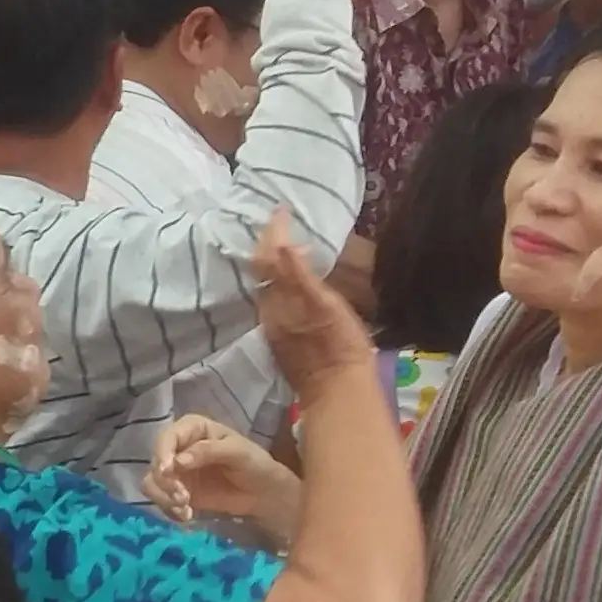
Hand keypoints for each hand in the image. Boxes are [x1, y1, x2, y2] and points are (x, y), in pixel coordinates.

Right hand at [143, 415, 302, 540]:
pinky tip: (186, 516)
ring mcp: (176, 471)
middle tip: (183, 498)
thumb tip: (178, 461)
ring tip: (185, 510)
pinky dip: (168, 509)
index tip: (167, 472)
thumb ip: (208, 451)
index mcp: (193, 428)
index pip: (168, 437)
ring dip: (164, 498)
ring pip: (153, 482)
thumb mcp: (237, 452)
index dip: (162, 453)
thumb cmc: (254, 464)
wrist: (264, 493)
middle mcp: (179, 447)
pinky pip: (160, 500)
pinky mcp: (177, 492)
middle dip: (165, 482)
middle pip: (156, 461)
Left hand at [251, 211, 376, 397]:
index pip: (268, 256)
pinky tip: (288, 280)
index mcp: (280, 298)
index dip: (273, 232)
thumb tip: (286, 243)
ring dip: (271, 262)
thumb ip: (302, 275)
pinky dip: (277, 281)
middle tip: (280, 222)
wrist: (337, 392)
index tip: (282, 210)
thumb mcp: (327, 305)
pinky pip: (272, 299)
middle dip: (268, 243)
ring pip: (265, 284)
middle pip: (261, 268)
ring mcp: (274, 326)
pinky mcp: (281, 339)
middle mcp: (270, 310)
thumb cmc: (340, 347)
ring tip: (283, 243)